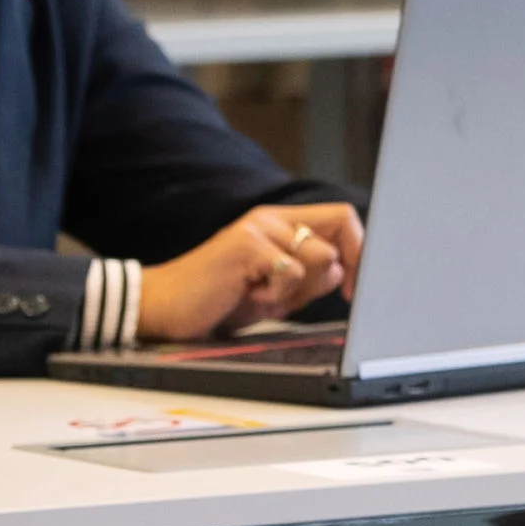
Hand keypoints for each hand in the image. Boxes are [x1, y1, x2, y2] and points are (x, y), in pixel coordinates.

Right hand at [138, 202, 363, 343]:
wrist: (163, 307)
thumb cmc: (218, 301)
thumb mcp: (274, 293)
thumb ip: (308, 279)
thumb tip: (340, 270)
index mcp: (280, 223)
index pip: (342, 218)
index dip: (360, 250)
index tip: (354, 285)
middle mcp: (271, 218)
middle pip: (340, 232)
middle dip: (331, 274)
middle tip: (299, 295)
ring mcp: (258, 229)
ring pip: (319, 256)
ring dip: (296, 289)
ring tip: (260, 293)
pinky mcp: (247, 246)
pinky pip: (292, 273)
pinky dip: (277, 294)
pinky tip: (247, 294)